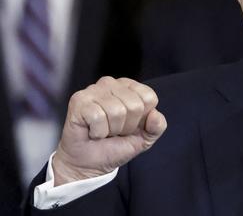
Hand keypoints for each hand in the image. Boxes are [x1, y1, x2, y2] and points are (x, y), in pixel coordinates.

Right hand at [52, 77, 166, 185]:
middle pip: (134, 105)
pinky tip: (92, 131)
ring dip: (111, 130)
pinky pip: (98, 117)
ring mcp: (93, 90)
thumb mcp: (145, 138)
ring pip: (116, 111)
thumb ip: (157, 126)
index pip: (149, 98)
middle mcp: (111, 83)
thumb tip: (155, 114)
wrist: (90, 164)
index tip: (129, 126)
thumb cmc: (115, 146)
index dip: (141, 119)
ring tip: (103, 131)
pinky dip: (98, 131)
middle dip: (126, 126)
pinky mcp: (79, 100)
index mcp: (130, 87)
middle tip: (114, 131)